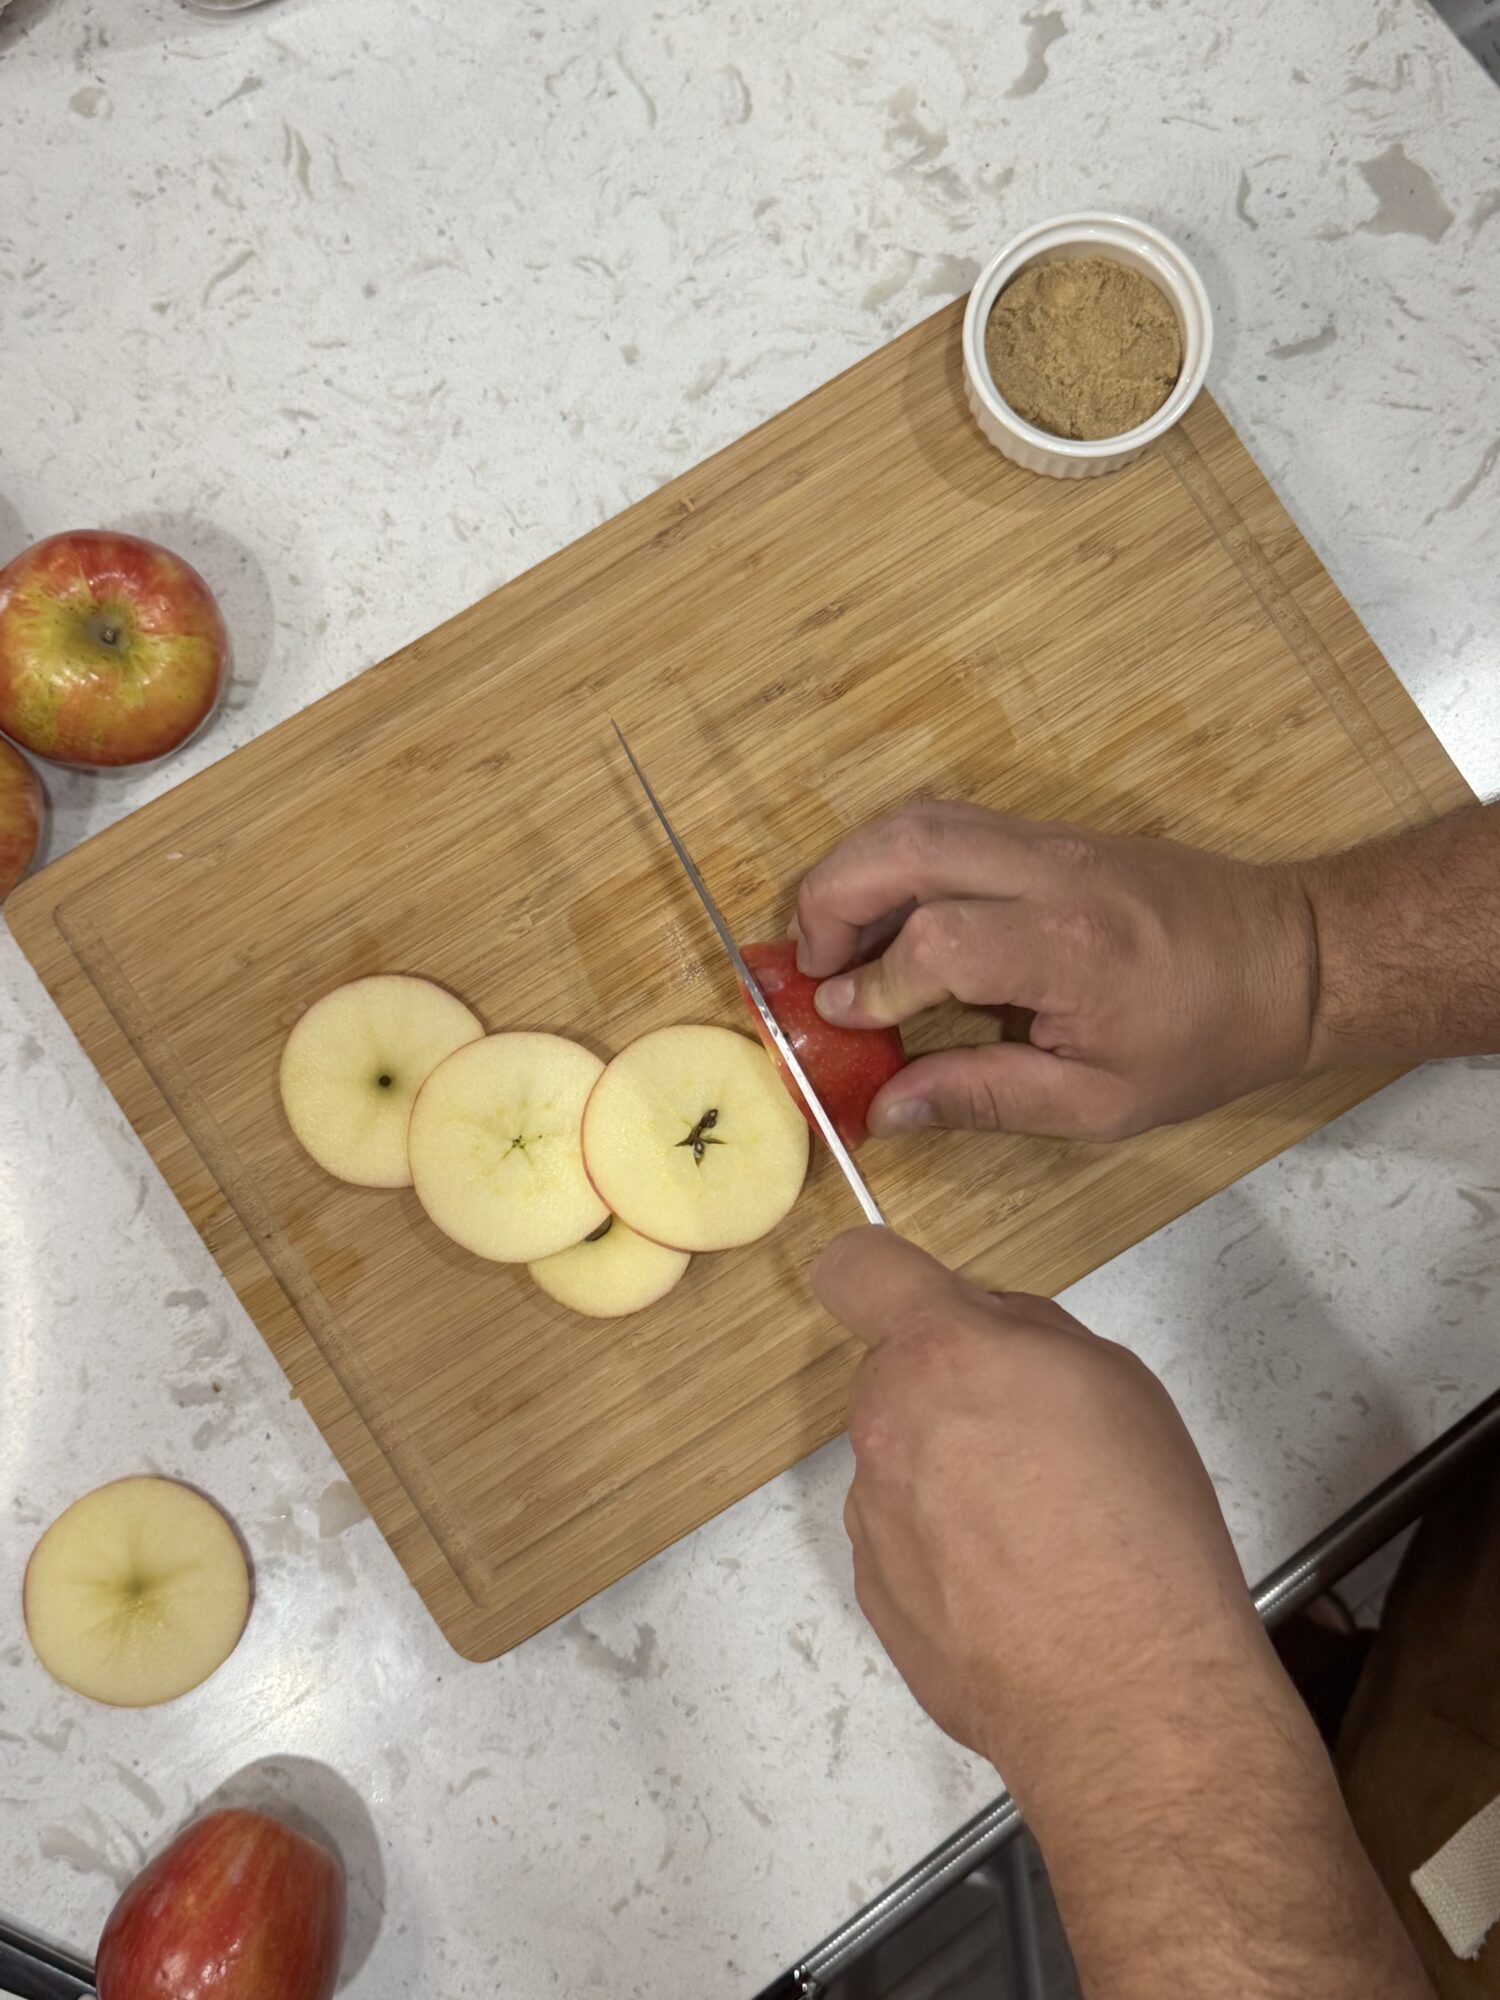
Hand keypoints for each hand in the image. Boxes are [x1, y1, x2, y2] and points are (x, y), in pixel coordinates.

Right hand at [792, 801, 1316, 1138]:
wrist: (1291, 956)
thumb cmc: (1207, 1039)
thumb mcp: (1102, 1102)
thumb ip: (986, 1097)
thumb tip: (886, 1108)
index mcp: (1071, 949)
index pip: (936, 941)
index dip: (872, 982)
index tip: (840, 1019)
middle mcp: (1052, 873)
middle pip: (906, 845)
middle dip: (832, 897)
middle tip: (809, 963)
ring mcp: (1051, 839)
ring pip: (920, 818)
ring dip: (855, 868)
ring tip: (833, 939)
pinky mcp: (1050, 831)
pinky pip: (950, 822)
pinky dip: (893, 858)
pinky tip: (883, 915)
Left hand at [816, 1225, 1433, 1999]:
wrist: (1125, 1693)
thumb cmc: (1139, 1525)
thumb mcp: (1118, 1382)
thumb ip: (1030, 1335)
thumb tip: (987, 1333)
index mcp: (941, 1355)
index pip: (856, 1271)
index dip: (879, 1276)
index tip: (910, 1299)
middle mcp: (885, 1427)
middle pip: (897, 1379)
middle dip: (952, 1394)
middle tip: (1039, 1444)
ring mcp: (872, 1517)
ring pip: (902, 1464)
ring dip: (949, 1478)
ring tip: (1041, 1537)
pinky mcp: (875, 1594)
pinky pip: (905, 1541)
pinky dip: (946, 1554)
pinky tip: (1018, 1593)